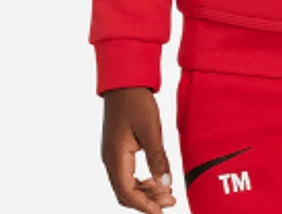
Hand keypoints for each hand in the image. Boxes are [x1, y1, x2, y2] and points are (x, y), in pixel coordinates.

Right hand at [100, 87, 177, 211]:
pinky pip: (127, 174)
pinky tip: (156, 179)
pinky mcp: (118, 149)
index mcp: (116, 157)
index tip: (161, 212)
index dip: (144, 206)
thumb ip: (158, 158)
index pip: (127, 193)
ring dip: (146, 191)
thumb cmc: (136, 101)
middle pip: (125, 193)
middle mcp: (110, 159)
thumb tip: (165, 183)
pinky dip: (141, 181)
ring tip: (167, 191)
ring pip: (126, 184)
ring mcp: (112, 154)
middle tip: (170, 200)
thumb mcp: (151, 129)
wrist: (124, 81)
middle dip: (147, 201)